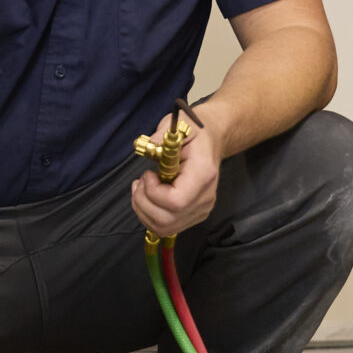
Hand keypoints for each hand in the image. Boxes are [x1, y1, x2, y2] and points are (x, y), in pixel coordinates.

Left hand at [133, 105, 224, 238]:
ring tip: (140, 189)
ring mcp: (200, 210)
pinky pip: (166, 227)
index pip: (175, 202)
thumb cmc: (196, 132)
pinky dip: (149, 215)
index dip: (154, 192)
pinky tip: (147, 197)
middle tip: (140, 182)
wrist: (212, 139)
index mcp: (203, 175)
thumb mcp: (180, 124)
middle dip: (142, 203)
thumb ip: (162, 136)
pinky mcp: (193, 215)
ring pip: (164, 228)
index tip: (148, 174)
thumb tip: (149, 146)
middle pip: (167, 220)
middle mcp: (205, 198)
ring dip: (143, 210)